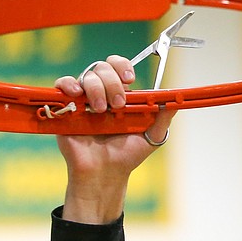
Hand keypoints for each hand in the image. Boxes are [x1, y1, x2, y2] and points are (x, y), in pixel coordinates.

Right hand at [52, 56, 173, 223]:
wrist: (105, 174)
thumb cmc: (127, 156)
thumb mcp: (153, 136)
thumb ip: (164, 116)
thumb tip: (179, 100)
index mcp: (121, 95)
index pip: (120, 68)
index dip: (123, 66)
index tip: (130, 78)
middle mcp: (102, 94)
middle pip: (103, 68)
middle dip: (113, 82)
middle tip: (118, 105)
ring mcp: (83, 100)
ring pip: (87, 76)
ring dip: (96, 89)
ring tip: (101, 111)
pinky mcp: (66, 108)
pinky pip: (62, 85)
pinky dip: (68, 84)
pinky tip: (77, 94)